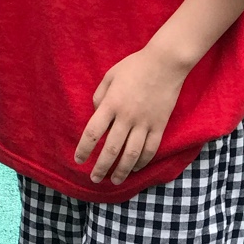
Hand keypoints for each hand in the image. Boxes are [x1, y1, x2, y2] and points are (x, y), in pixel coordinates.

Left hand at [74, 45, 188, 185]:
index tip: (78, 161)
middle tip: (94, 179)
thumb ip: (99, 97)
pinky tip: (135, 168)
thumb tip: (96, 114)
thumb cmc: (134, 66)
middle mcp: (126, 116)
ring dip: (122, 170)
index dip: (84, 149)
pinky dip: (142, 161)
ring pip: (131, 154)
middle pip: (111, 149)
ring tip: (115, 180)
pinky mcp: (160, 124)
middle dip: (101, 167)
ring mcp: (145, 122)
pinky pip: (150, 148)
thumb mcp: (109, 76)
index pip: (93, 133)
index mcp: (111, 104)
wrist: (165, 62)